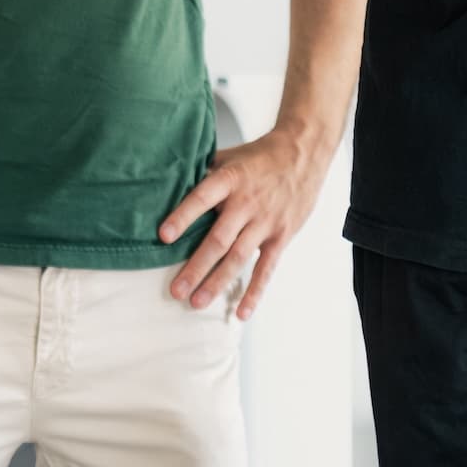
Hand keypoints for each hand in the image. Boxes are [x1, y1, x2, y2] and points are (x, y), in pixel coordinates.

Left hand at [161, 128, 330, 321]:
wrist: (302, 154)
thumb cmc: (258, 156)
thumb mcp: (229, 156)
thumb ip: (203, 172)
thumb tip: (169, 183)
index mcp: (230, 179)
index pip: (202, 198)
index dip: (183, 217)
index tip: (163, 236)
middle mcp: (247, 202)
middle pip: (218, 239)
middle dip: (196, 266)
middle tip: (176, 289)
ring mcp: (265, 222)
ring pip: (238, 257)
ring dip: (217, 282)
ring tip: (196, 302)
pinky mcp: (280, 236)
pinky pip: (266, 269)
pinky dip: (254, 292)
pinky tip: (241, 312)